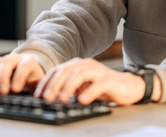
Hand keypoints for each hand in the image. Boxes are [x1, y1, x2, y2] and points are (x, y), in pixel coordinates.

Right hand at [0, 53, 45, 94]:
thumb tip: (40, 96)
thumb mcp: (39, 83)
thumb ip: (39, 87)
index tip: (16, 90)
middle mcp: (15, 58)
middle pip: (6, 62)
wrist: (27, 74)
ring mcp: (2, 61)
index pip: (24, 65)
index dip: (19, 77)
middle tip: (3, 92)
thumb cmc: (33, 79)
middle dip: (3, 78)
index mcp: (29, 61)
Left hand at [34, 58, 156, 105]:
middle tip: (47, 97)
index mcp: (78, 65)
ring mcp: (98, 71)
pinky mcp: (109, 80)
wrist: (127, 87)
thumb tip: (47, 93)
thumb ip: (67, 87)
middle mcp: (87, 65)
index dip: (46, 82)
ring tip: (62, 99)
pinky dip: (88, 92)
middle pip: (67, 70)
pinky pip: (98, 84)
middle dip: (54, 84)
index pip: (58, 70)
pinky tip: (82, 100)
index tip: (38, 94)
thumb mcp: (81, 87)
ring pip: (80, 74)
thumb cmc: (102, 87)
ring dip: (69, 86)